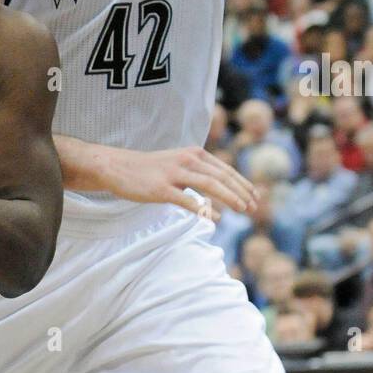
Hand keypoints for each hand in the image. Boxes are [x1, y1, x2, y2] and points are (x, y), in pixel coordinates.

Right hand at [106, 146, 256, 216]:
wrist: (117, 167)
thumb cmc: (148, 169)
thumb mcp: (177, 164)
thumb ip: (197, 175)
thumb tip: (216, 199)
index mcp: (193, 153)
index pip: (225, 170)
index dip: (242, 184)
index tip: (255, 196)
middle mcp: (187, 160)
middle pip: (222, 177)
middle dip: (241, 192)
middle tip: (253, 207)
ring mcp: (174, 174)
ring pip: (210, 185)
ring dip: (230, 198)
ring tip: (242, 209)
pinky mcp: (161, 189)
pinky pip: (188, 200)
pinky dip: (204, 209)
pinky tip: (216, 218)